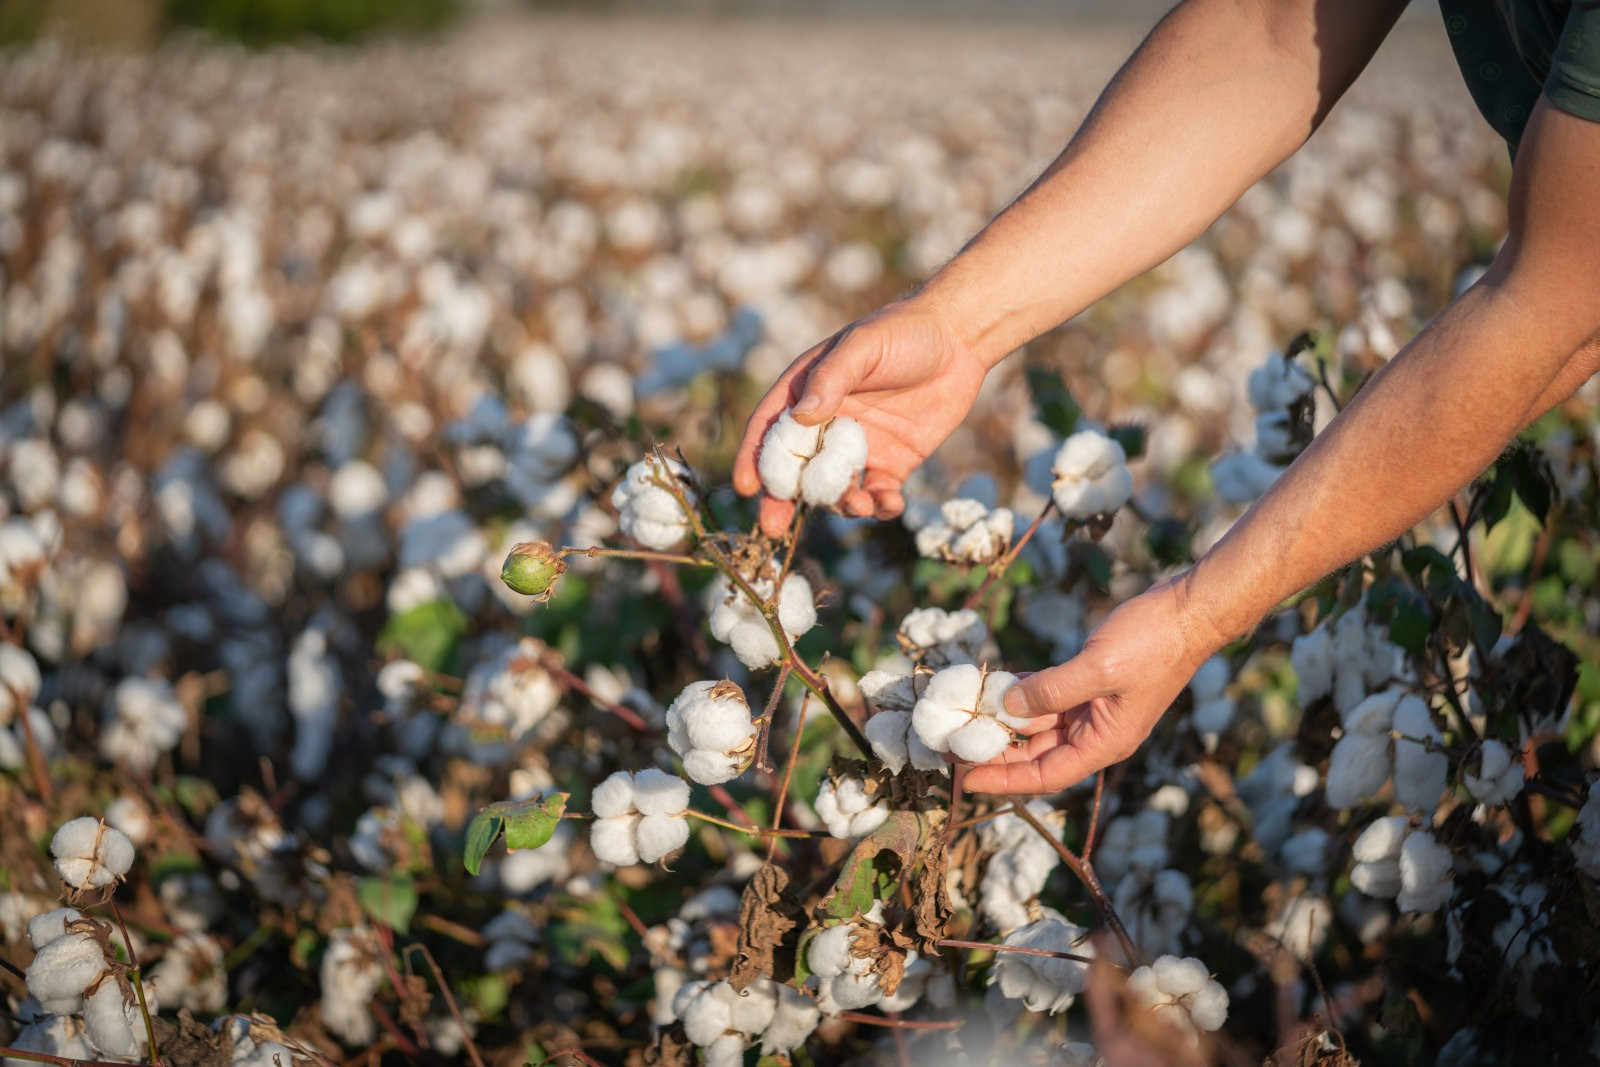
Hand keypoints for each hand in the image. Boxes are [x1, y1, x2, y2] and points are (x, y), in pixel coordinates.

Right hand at [732, 297, 988, 537]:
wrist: (959, 339)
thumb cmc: (902, 332)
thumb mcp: (861, 348)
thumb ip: (831, 380)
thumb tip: (801, 416)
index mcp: (807, 392)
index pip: (771, 429)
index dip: (754, 458)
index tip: (747, 486)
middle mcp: (827, 424)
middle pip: (795, 469)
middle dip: (783, 500)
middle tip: (774, 527)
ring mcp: (859, 447)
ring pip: (835, 489)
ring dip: (839, 504)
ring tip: (856, 503)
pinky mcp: (892, 463)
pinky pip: (878, 495)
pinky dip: (880, 506)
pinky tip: (891, 503)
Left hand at [963, 574, 1224, 794]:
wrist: (1189, 611)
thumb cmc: (1153, 643)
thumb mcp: (1098, 668)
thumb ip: (1052, 690)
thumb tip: (1009, 705)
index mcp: (1104, 743)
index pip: (1046, 775)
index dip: (1004, 780)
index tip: (965, 778)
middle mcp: (1097, 732)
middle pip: (1037, 754)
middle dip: (996, 752)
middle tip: (952, 747)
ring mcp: (1095, 708)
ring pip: (1039, 724)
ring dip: (1005, 721)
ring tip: (964, 717)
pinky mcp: (1092, 683)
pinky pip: (1049, 695)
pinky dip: (1022, 691)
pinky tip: (994, 685)